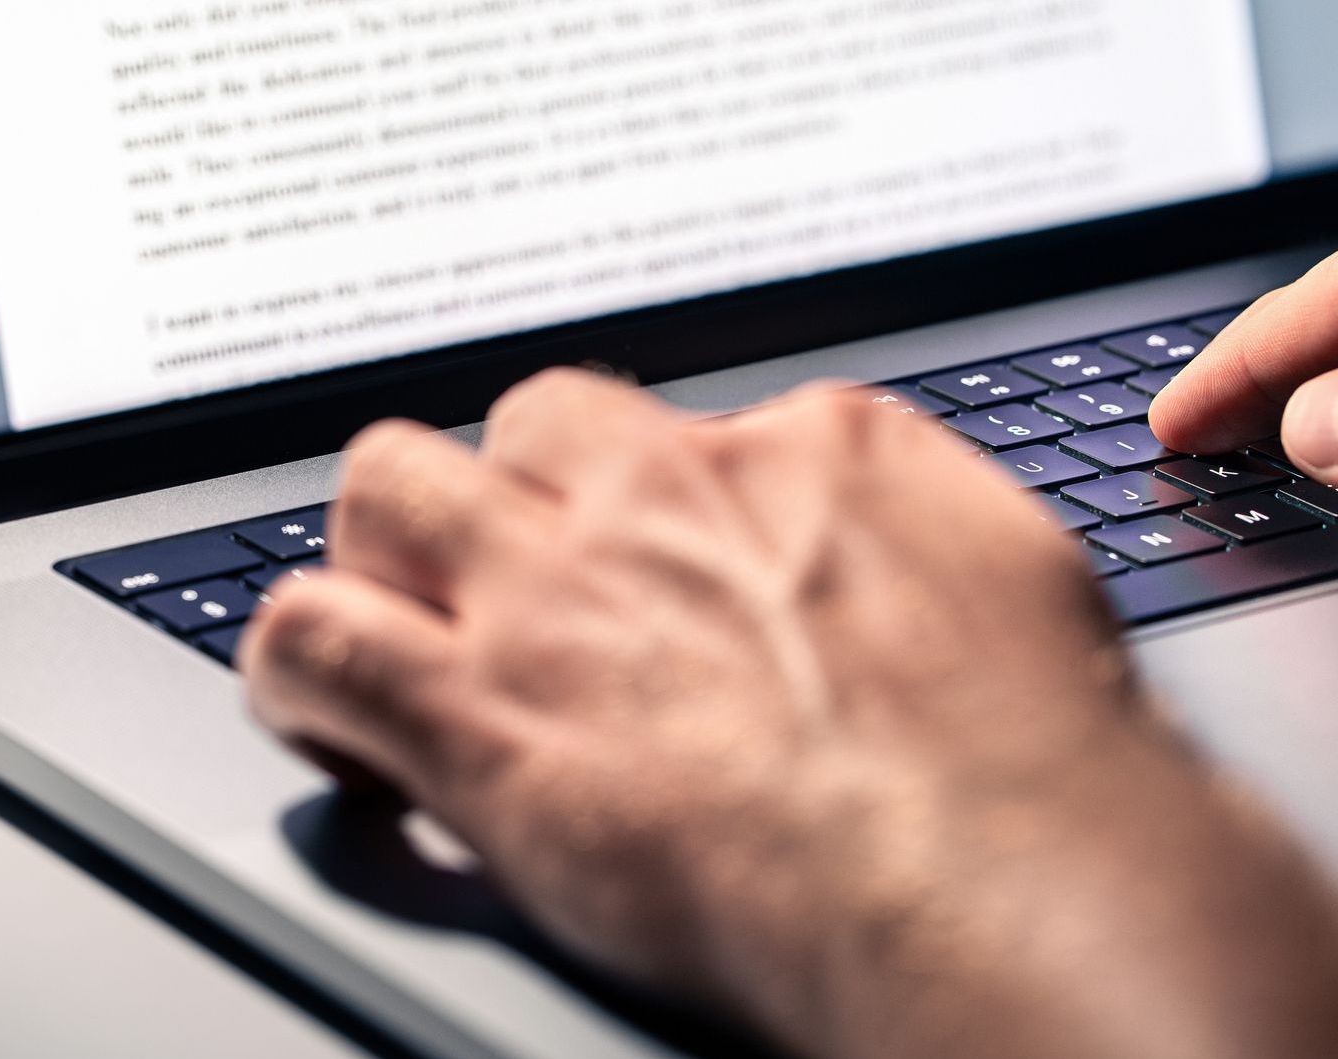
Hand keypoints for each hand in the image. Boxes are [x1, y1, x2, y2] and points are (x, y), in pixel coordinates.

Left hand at [241, 372, 1337, 1058]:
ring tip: (406, 626)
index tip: (654, 575)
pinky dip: (301, 674)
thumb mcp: (1014, 580)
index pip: (678, 432)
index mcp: (808, 453)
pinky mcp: (476, 709)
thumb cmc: (1036, 766)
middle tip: (524, 586)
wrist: (995, 876)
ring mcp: (557, 590)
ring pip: (389, 486)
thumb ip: (922, 533)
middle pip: (523, 427)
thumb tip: (899, 547)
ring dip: (388, 556)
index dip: (650, 514)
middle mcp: (665, 494)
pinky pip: (308, 637)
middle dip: (512, 495)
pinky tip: (339, 720)